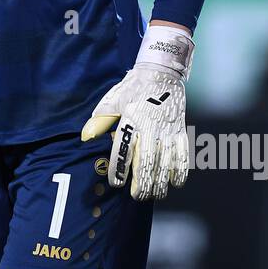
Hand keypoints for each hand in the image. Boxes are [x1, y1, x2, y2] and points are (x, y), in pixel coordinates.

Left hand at [80, 25, 192, 199]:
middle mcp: (150, 128)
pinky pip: (183, 155)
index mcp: (130, 121)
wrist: (162, 72)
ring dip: (161, 183)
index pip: (123, 151)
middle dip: (142, 184)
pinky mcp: (180, 131)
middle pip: (147, 163)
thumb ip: (100, 121)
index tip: (116, 183)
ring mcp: (167, 131)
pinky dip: (180, 172)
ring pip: (166, 164)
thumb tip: (84, 137)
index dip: (119, 171)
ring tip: (154, 194)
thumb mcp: (112, 100)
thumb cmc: (133, 88)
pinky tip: (175, 183)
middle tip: (137, 196)